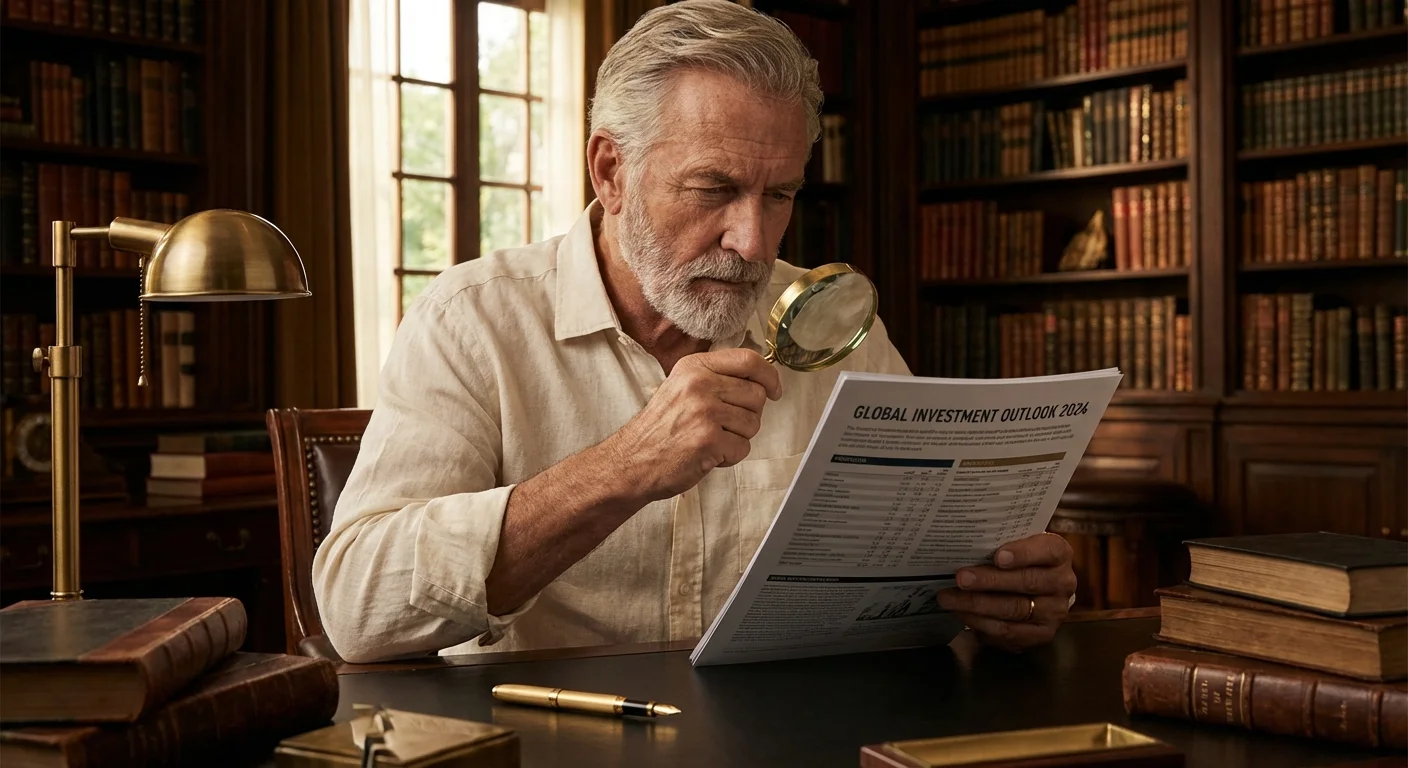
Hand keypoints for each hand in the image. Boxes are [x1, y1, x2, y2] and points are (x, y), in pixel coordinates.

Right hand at [606, 348, 782, 501]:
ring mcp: (705, 412)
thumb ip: (716, 377)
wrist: (633, 461)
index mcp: (695, 367)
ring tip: (711, 439)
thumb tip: (760, 378)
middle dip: (749, 414)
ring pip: (753, 423)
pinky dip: (730, 457)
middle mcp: (700, 384)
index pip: (749, 360)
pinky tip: (708, 454)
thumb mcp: (682, 387)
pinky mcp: (709, 440)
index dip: (769, 376)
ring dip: (738, 437)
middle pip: (757, 394)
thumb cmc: (660, 429)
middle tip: (724, 425)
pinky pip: (743, 448)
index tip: (774, 390)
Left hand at [936, 533, 1075, 652]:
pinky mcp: (1042, 634)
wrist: (1039, 590)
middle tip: (960, 578)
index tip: (998, 557)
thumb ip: (1001, 542)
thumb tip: (965, 544)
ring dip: (977, 605)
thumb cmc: (1021, 559)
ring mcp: (1054, 611)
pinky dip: (981, 623)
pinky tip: (962, 614)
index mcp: (1059, 554)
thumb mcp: (1019, 544)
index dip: (1023, 554)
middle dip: (989, 581)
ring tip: (949, 599)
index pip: (1047, 551)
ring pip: (1014, 609)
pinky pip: (1008, 631)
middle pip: (1026, 582)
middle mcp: (1063, 583)